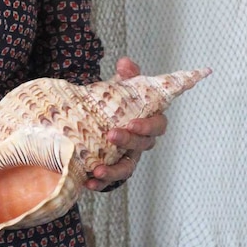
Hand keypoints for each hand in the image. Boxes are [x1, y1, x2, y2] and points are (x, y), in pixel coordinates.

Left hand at [85, 56, 167, 190]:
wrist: (100, 116)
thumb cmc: (117, 101)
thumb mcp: (121, 85)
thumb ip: (127, 74)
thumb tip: (125, 63)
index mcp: (148, 120)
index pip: (158, 125)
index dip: (148, 126)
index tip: (133, 124)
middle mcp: (141, 141)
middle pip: (143, 145)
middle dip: (128, 142)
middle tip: (111, 135)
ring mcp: (128, 156)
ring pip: (128, 167)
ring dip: (114, 171)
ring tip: (97, 171)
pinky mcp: (113, 167)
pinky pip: (111, 179)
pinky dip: (101, 183)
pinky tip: (88, 182)